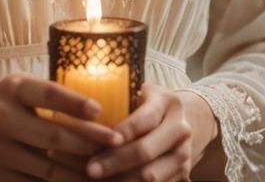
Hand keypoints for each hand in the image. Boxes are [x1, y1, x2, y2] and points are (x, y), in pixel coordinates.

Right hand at [0, 72, 123, 181]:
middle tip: (117, 143)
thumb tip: (95, 108)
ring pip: (50, 168)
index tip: (101, 111)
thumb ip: (44, 95)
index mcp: (11, 89)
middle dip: (89, 142)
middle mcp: (3, 118)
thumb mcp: (14, 89)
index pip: (48, 94)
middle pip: (53, 135)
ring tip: (107, 169)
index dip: (75, 103)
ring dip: (81, 171)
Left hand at [61, 84, 217, 181]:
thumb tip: (81, 108)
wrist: (179, 122)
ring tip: (93, 178)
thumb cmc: (148, 103)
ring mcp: (183, 157)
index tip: (96, 140)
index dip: (121, 131)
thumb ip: (120, 97)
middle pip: (146, 152)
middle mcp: (181, 130)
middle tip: (90, 169)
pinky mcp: (181, 176)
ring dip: (120, 180)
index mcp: (169, 104)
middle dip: (115, 162)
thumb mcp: (141, 92)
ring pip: (150, 177)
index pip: (144, 119)